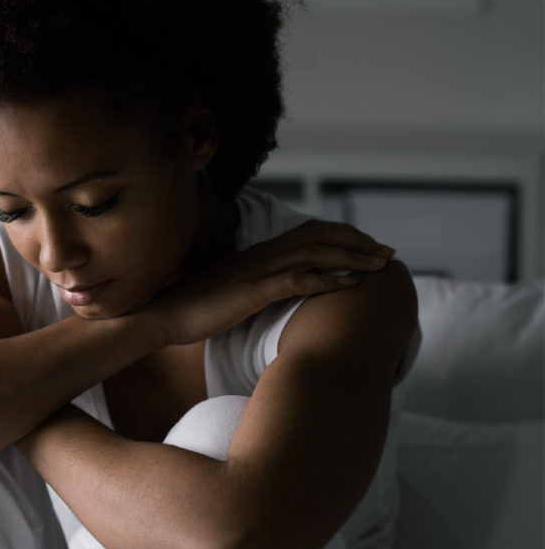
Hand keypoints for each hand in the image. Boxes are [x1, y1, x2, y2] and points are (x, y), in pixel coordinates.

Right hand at [146, 219, 396, 346]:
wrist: (162, 315)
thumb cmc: (192, 309)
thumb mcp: (229, 291)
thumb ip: (253, 285)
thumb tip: (272, 292)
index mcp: (257, 254)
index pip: (308, 233)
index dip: (342, 236)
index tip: (366, 247)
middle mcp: (261, 255)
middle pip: (319, 237)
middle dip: (358, 243)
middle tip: (387, 254)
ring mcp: (257, 271)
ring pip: (315, 254)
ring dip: (352, 258)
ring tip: (379, 267)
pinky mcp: (252, 291)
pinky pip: (297, 280)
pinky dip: (327, 280)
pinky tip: (350, 286)